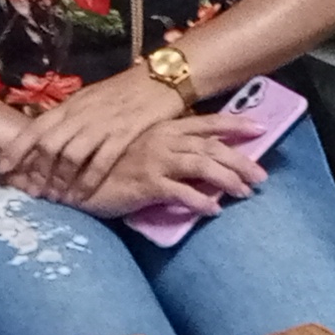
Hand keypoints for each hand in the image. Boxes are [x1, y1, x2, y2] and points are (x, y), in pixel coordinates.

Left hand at [0, 70, 186, 199]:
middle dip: (36, 172)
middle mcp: (81, 114)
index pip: (35, 126)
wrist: (161, 78)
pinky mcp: (124, 133)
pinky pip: (100, 161)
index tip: (2, 168)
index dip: (16, 148)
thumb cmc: (124, 90)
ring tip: (55, 198)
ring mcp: (102, 123)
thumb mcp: (90, 98)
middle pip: (48, 144)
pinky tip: (83, 196)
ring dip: (60, 180)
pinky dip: (88, 181)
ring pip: (70, 155)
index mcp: (71, 104)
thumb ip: (71, 116)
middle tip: (30, 192)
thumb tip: (48, 136)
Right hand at [59, 109, 274, 219]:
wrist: (72, 177)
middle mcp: (162, 140)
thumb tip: (191, 155)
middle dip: (241, 159)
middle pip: (212, 147)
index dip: (235, 125)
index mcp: (162, 128)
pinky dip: (201, 202)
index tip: (261, 128)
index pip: (207, 123)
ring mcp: (154, 161)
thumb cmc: (105, 165)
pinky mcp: (146, 184)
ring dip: (227, 179)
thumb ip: (163, 146)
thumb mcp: (137, 148)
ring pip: (202, 166)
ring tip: (245, 192)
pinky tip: (214, 210)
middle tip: (262, 175)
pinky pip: (181, 193)